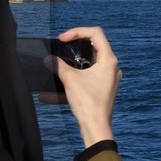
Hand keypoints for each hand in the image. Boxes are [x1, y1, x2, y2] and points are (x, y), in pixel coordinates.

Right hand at [41, 27, 119, 146]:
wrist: (95, 128)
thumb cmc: (88, 102)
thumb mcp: (69, 79)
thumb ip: (58, 65)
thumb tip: (48, 59)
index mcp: (109, 60)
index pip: (95, 33)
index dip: (77, 32)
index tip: (62, 39)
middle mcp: (111, 68)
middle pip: (91, 48)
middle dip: (72, 49)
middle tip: (59, 49)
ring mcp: (107, 79)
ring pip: (86, 66)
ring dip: (69, 68)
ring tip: (54, 69)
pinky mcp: (101, 90)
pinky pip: (84, 82)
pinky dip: (70, 84)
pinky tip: (49, 95)